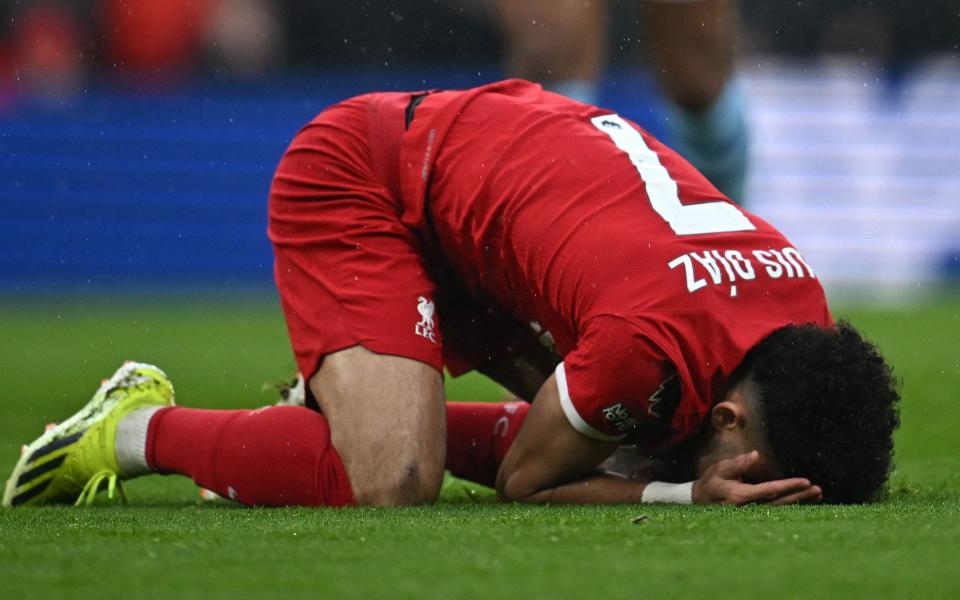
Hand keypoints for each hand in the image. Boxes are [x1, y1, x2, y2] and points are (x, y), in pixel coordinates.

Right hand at [692, 451, 822, 505]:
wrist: (700, 502)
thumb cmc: (711, 483)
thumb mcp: (720, 470)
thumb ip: (738, 463)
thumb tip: (755, 455)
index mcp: (741, 496)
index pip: (771, 490)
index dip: (789, 486)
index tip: (806, 481)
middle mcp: (750, 508)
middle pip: (780, 503)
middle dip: (800, 496)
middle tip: (818, 490)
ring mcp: (753, 514)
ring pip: (781, 509)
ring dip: (800, 502)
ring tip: (817, 495)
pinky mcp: (756, 515)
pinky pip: (778, 512)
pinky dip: (793, 506)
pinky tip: (804, 502)